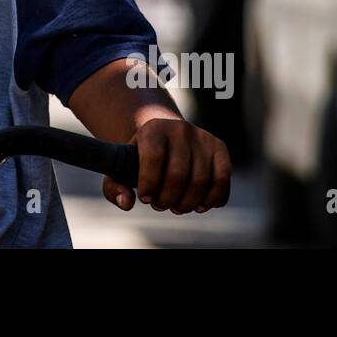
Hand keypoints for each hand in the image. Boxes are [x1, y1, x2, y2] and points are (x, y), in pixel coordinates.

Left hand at [102, 117, 230, 213]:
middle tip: (160, 206)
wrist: (165, 139)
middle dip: (168, 198)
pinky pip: (222, 178)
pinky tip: (199, 206)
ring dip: (187, 203)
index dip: (150, 183)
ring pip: (200, 180)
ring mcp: (202, 137)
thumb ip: (114, 187)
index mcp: (152, 129)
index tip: (145, 198)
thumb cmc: (140, 159)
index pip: (154, 157)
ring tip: (176, 207)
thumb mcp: (121, 168)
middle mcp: (179, 129)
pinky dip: (211, 198)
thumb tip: (127, 203)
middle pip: (178, 173)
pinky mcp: (219, 148)